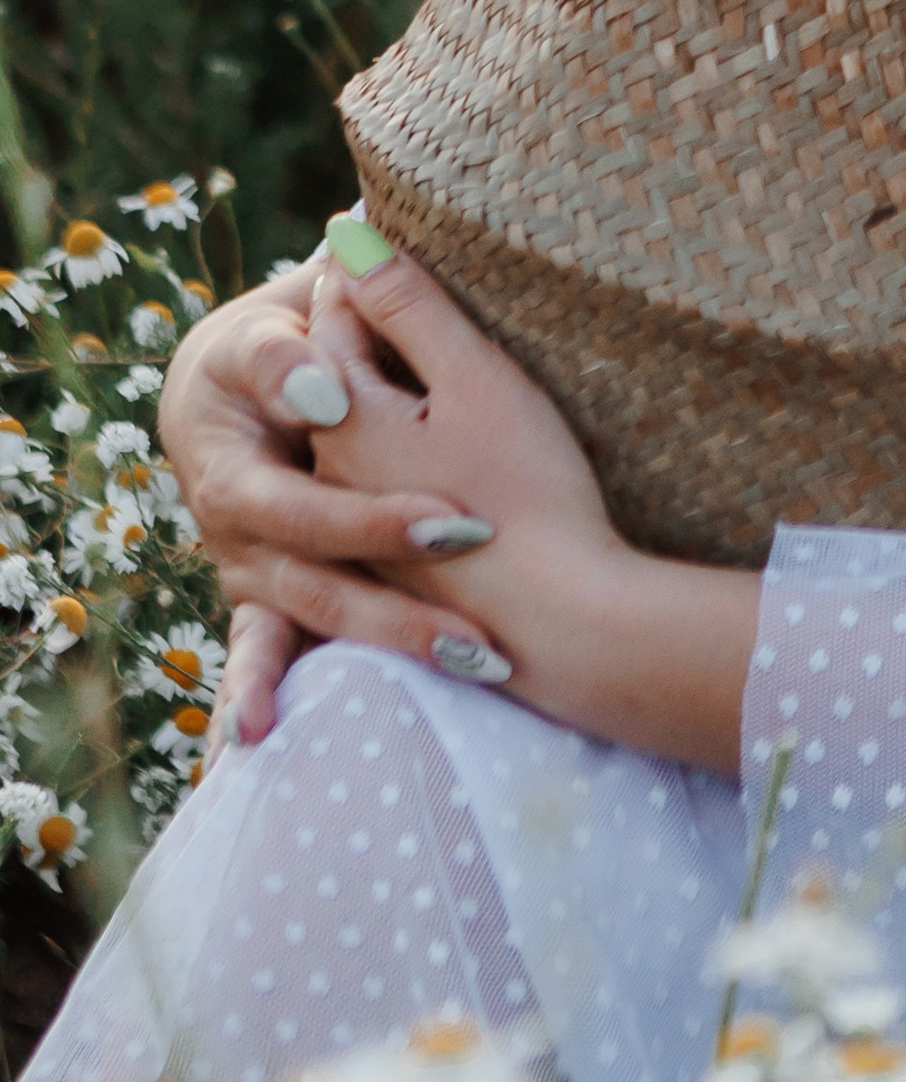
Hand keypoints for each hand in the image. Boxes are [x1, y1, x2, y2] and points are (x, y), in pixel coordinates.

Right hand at [160, 248, 509, 730]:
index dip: (371, 521)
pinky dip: (278, 696)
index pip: (299, 505)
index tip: (458, 528)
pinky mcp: (275, 598)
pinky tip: (279, 740)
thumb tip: (326, 389)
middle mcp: (235, 537)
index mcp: (230, 472)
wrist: (241, 383)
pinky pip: (280, 655)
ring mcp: (255, 576)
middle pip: (315, 579)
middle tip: (499, 602)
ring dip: (399, 640)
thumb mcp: (264, 341)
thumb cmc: (268, 349)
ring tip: (475, 658)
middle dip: (404, 599)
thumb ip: (285, 359)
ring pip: (317, 620)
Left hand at [303, 251, 756, 771]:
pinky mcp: (395, 569)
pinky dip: (393, 456)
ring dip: (370, 393)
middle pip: (335, 379)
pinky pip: (378, 489)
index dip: (355, 267)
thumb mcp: (474, 379)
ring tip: (399, 355)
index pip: (336, 319)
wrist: (558, 624)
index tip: (364, 226)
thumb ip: (409, 305)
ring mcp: (362, 529)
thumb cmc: (525, 490)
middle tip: (376, 274)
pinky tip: (427, 453)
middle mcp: (334, 473)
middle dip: (353, 326)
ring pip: (354, 438)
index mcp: (345, 420)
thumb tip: (345, 233)